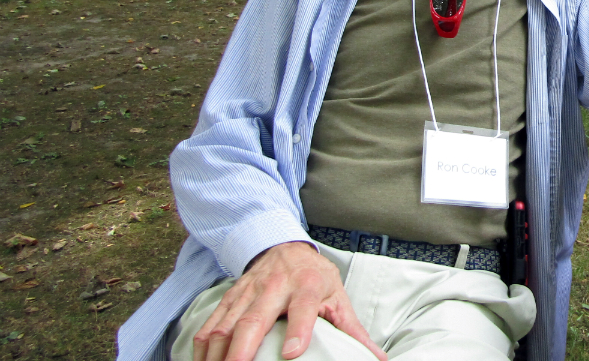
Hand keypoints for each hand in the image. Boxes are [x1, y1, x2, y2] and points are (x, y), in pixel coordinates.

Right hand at [192, 241, 386, 360]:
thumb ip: (354, 331)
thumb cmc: (315, 277)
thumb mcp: (338, 298)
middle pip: (254, 319)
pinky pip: (210, 325)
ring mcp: (247, 293)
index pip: (302, 308)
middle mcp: (274, 288)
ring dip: (217, 354)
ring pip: (226, 325)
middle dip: (242, 350)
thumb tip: (379, 360)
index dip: (298, 330)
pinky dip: (201, 348)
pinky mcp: (229, 299)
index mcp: (307, 286)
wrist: (284, 245)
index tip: (291, 354)